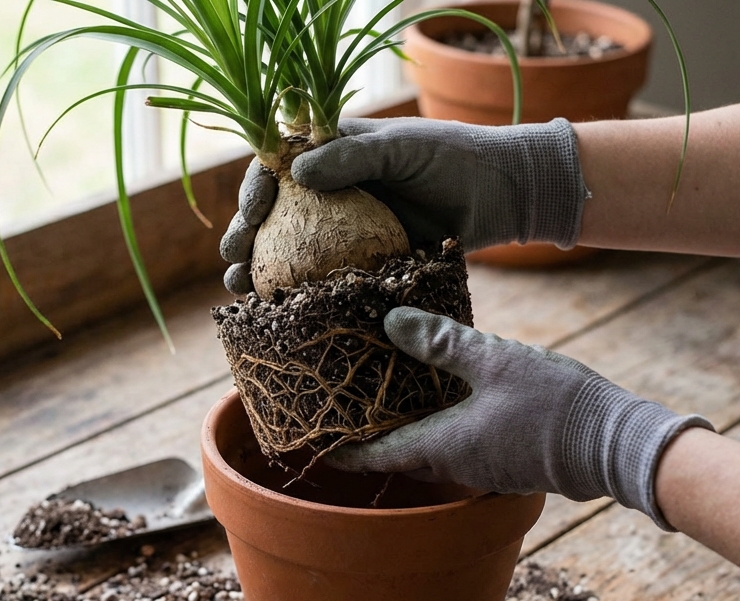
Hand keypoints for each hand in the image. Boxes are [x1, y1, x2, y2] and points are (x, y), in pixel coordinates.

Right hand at [219, 116, 588, 294]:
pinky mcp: (368, 262)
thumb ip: (352, 158)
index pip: (278, 167)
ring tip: (241, 289)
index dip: (255, 189)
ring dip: (261, 269)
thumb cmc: (456, 159)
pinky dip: (301, 295)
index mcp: (334, 154)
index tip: (251, 212)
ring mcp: (348, 230)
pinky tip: (280, 311)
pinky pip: (327, 279)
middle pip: (274, 215)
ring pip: (292, 250)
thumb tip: (295, 169)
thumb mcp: (402, 150)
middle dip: (245, 235)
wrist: (506, 195)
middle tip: (234, 259)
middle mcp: (333, 193)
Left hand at [327, 308, 711, 529]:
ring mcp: (484, 468)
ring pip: (431, 449)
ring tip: (389, 392)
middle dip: (371, 433)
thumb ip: (442, 342)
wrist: (618, 444)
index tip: (312, 440)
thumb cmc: (556, 404)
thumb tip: (390, 320)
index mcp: (443, 446)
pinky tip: (446, 394)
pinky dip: (442, 424)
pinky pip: (460, 445)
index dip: (342, 449)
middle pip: (400, 454)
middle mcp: (456, 466)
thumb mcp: (496, 360)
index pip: (375, 456)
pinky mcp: (507, 462)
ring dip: (408, 426)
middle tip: (345, 404)